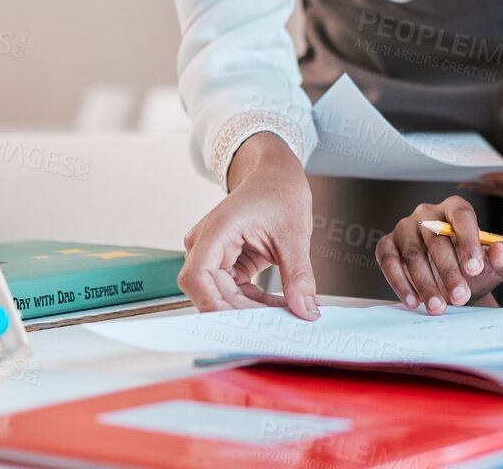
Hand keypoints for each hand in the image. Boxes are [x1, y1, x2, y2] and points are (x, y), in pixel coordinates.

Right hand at [178, 132, 319, 318]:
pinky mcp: (227, 264)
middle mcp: (207, 244)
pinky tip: (283, 304)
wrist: (276, 176)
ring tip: (288, 314)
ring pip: (225, 297)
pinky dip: (258, 302)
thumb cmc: (278, 191)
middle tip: (277, 326)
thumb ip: (298, 276)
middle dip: (244, 313)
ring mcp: (215, 255)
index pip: (197, 276)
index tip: (239, 323)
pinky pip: (237, 292)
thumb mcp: (294, 234)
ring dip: (254, 310)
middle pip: (212, 292)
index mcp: (217, 229)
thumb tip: (306, 309)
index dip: (211, 304)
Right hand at [375, 196, 502, 313]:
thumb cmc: (474, 271)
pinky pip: (388, 261)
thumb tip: (501, 250)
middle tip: (460, 297)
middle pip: (435, 237)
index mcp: (455, 208)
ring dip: (425, 283)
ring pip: (412, 253)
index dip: (468, 240)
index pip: (461, 214)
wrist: (452, 287)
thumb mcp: (496, 266)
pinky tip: (414, 301)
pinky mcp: (388, 245)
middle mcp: (427, 213)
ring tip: (439, 307)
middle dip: (449, 271)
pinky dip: (400, 282)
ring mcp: (404, 228)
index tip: (475, 268)